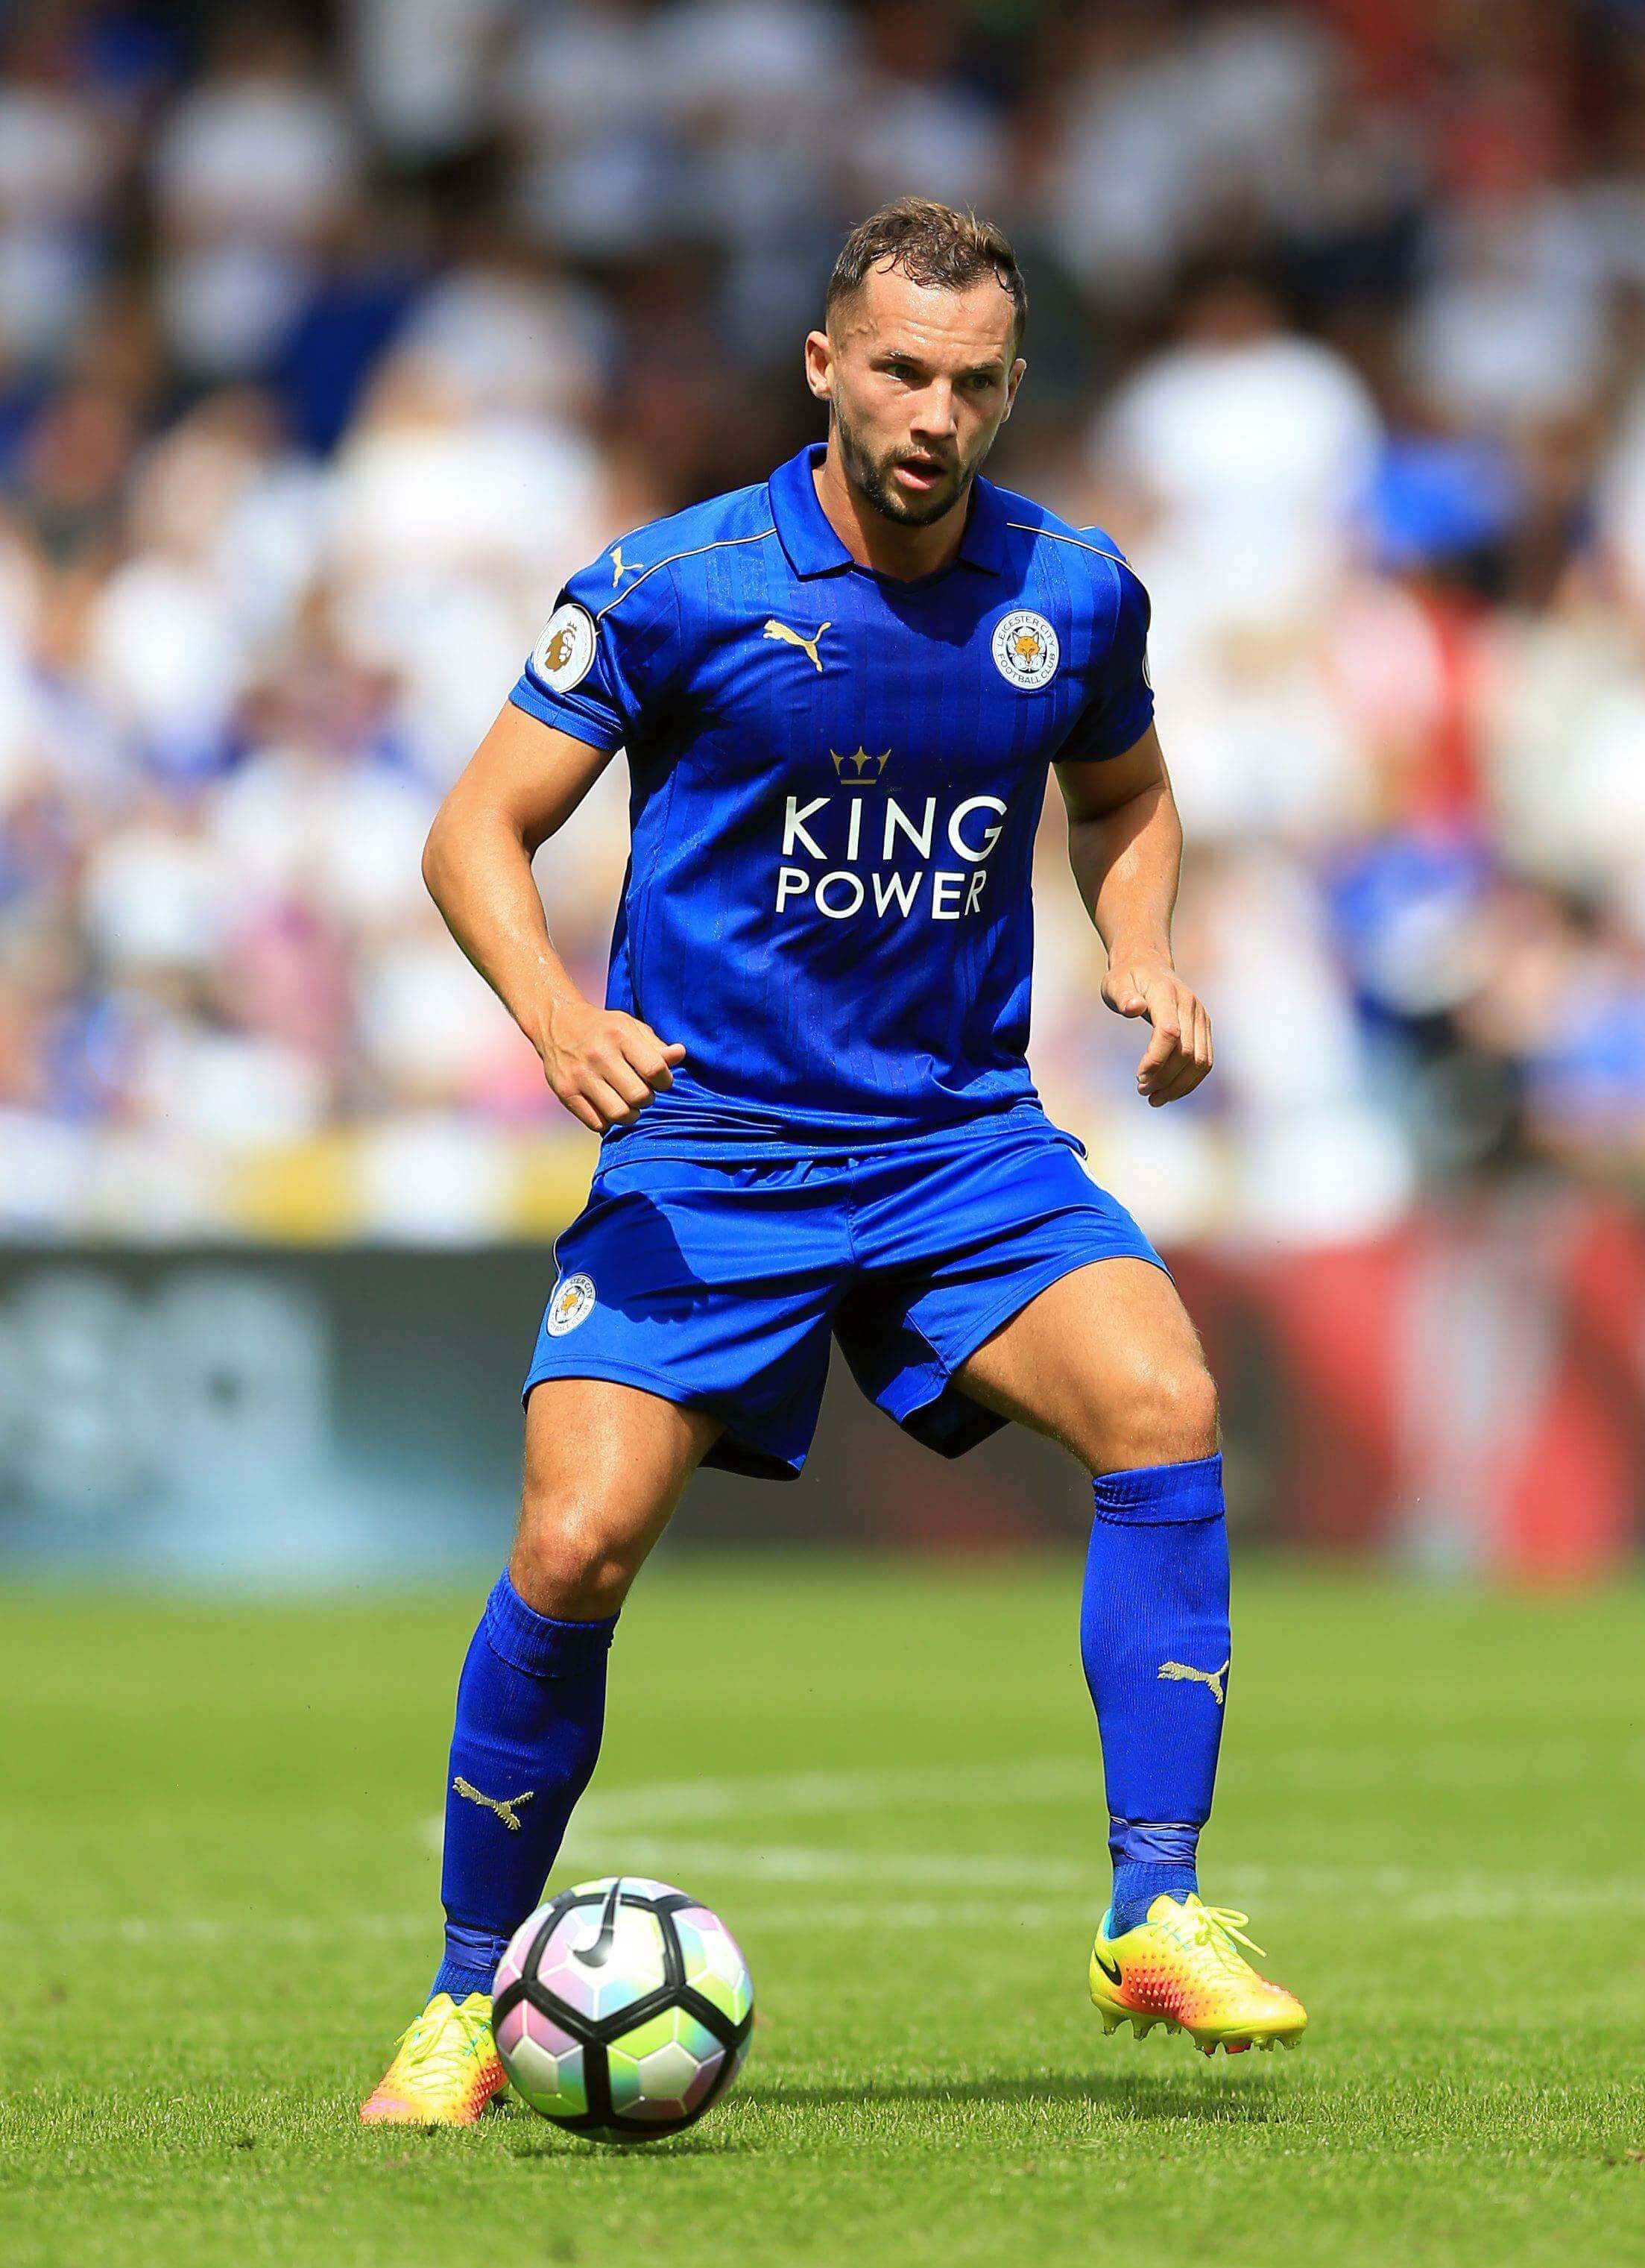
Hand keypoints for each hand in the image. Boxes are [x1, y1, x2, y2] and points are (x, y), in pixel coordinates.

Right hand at [537, 996, 685, 1131]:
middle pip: (639, 1096)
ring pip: (619, 1114)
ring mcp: (580, 1075)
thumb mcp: (631, 1027)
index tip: (660, 1080)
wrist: (557, 1023)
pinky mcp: (565, 1091)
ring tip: (629, 1105)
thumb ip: (657, 1045)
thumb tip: (680, 1054)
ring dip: (631, 1115)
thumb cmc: (604, 1028)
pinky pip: (596, 1123)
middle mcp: (599, 1055)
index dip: (665, 1081)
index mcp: (620, 1035)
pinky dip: (608, 1121)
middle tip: (642, 1093)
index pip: (655, 1069)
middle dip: (647, 1099)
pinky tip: (608, 1107)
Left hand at [1102, 948, 1212, 1106]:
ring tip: (1155, 1099)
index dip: (1156, 1059)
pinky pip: (1205, 1061)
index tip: (1138, 1076)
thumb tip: (1133, 1007)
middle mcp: (1190, 1006)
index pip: (1169, 1032)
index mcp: (1167, 994)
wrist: (1148, 965)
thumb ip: (1123, 996)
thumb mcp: (1115, 984)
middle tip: (1142, 1091)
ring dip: (1179, 1086)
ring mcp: (1201, 1017)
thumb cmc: (1126, 978)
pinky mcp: (1204, 1028)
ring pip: (1201, 1061)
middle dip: (1165, 1078)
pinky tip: (1170, 1092)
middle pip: (1187, 1053)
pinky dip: (1190, 1081)